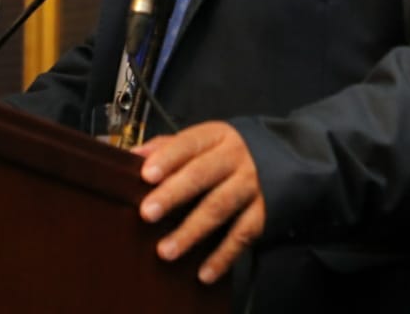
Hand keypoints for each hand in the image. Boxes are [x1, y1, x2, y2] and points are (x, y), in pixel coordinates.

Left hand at [134, 121, 265, 284]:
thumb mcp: (201, 141)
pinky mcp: (261, 213)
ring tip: (166, 250)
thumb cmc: (224, 153)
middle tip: (147, 213)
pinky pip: (241, 236)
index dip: (167, 158)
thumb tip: (132, 156)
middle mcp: (234, 159)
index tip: (145, 175)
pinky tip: (203, 272)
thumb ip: (167, 147)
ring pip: (219, 208)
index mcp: (215, 136)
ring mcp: (249, 186)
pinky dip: (222, 257)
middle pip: (201, 175)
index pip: (188, 143)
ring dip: (191, 231)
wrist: (277, 160)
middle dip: (172, 195)